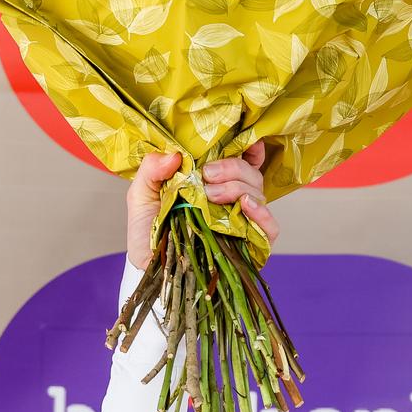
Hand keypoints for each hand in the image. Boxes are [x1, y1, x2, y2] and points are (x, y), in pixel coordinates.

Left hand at [125, 139, 281, 270]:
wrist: (149, 269)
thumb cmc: (148, 232)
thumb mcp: (142, 196)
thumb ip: (151, 170)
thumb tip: (175, 155)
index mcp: (212, 183)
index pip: (242, 159)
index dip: (248, 148)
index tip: (239, 143)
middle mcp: (231, 199)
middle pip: (250, 173)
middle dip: (232, 168)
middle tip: (207, 174)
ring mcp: (242, 222)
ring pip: (258, 193)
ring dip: (237, 187)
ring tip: (210, 195)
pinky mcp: (250, 245)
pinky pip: (270, 227)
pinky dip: (261, 212)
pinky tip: (244, 205)